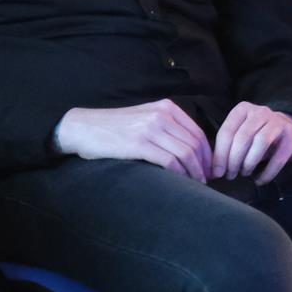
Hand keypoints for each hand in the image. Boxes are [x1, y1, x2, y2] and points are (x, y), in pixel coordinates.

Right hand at [53, 100, 213, 181]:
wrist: (82, 128)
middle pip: (195, 144)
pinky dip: (180, 173)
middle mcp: (161, 115)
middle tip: (207, 180)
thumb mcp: (145, 118)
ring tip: (197, 184)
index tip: (210, 169)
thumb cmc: (115, 128)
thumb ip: (168, 127)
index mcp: (167, 108)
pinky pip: (169, 161)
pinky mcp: (139, 143)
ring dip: (195, 171)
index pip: (198, 133)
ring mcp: (150, 128)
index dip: (208, 154)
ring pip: (186, 153)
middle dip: (205, 165)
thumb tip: (194, 150)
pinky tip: (181, 182)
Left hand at [211, 102, 291, 182]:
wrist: (289, 129)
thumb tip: (214, 171)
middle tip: (230, 176)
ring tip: (244, 174)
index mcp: (243, 109)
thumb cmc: (257, 136)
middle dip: (234, 160)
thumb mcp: (240, 135)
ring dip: (249, 162)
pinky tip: (260, 180)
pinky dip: (268, 172)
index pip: (227, 132)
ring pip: (261, 142)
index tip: (217, 173)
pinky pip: (279, 157)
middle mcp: (261, 111)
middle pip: (243, 137)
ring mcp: (279, 122)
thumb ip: (227, 148)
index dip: (220, 154)